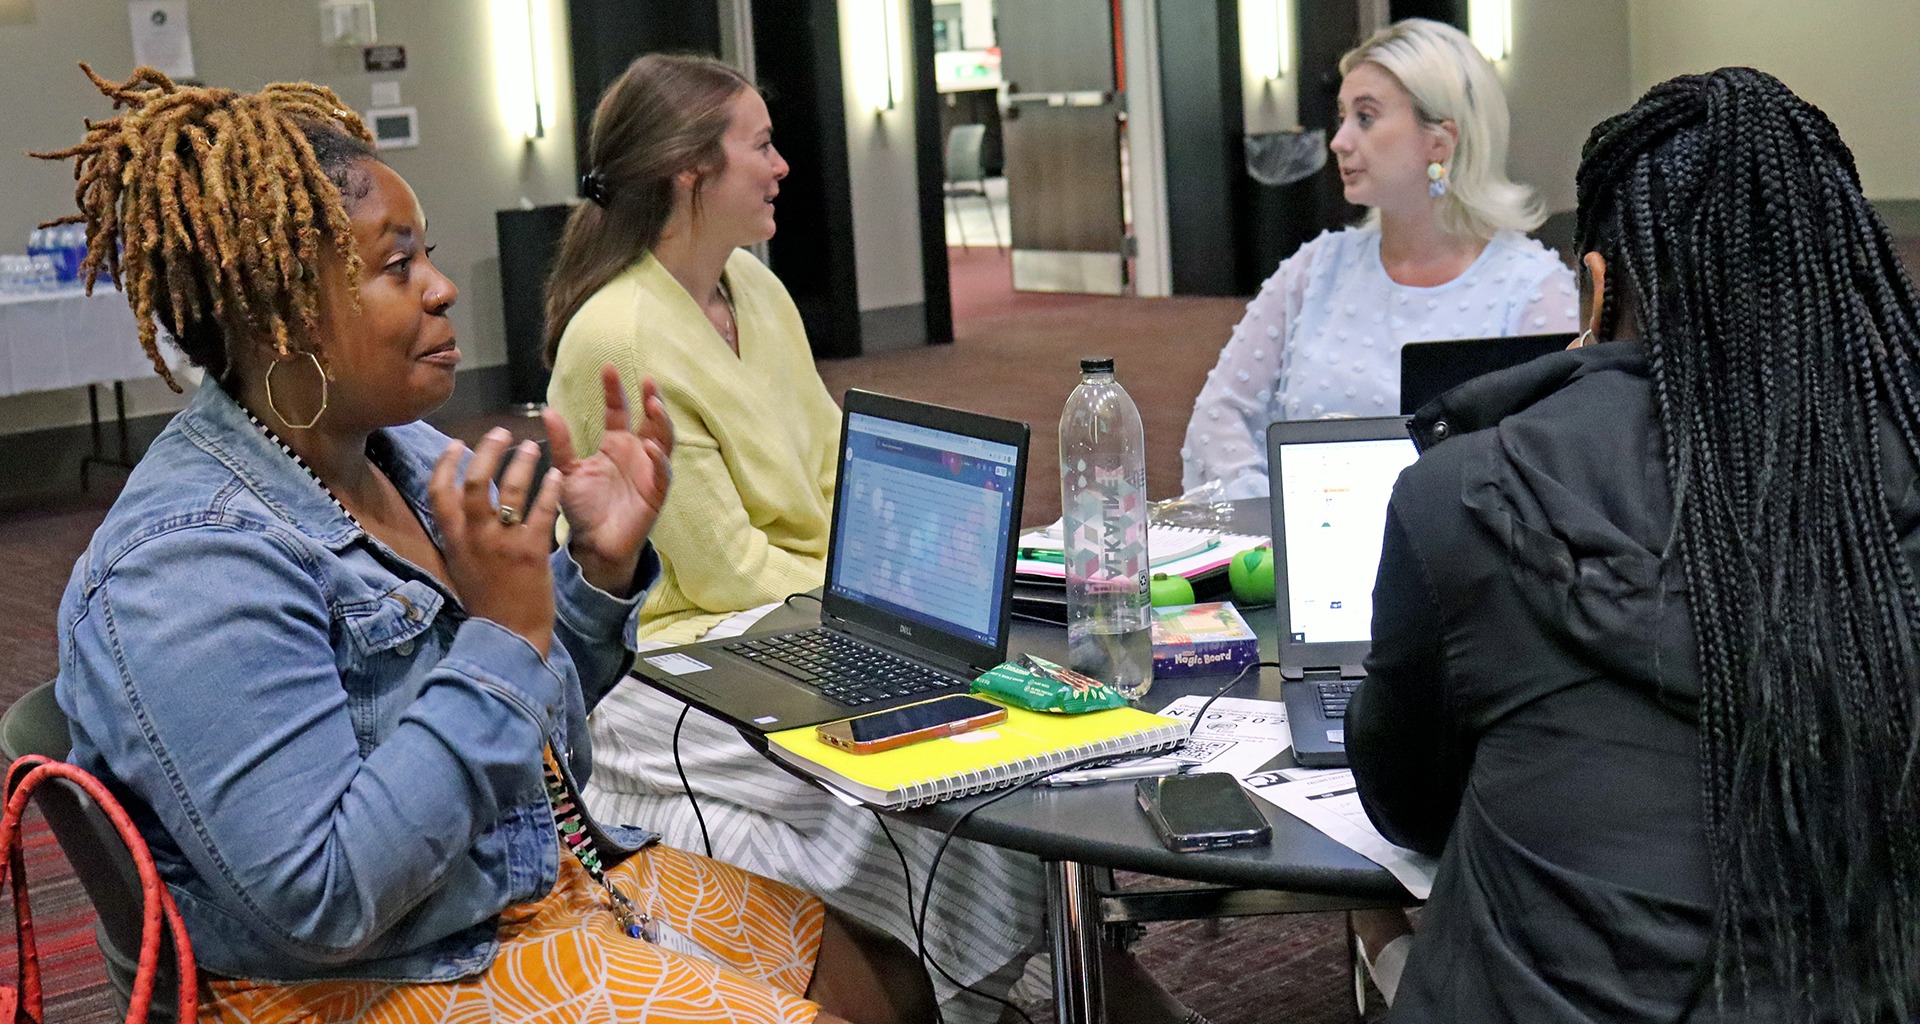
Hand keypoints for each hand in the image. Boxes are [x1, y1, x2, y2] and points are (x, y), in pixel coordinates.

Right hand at [429, 428, 560, 656]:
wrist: (508, 637)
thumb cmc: (486, 603)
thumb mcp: (460, 566)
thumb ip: (459, 535)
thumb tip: (457, 504)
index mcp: (453, 540)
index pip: (438, 492)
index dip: (446, 463)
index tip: (457, 444)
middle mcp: (474, 537)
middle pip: (473, 481)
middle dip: (487, 451)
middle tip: (502, 432)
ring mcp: (502, 544)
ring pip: (508, 490)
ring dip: (521, 462)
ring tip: (532, 446)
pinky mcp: (531, 552)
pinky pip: (542, 510)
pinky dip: (550, 489)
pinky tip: (557, 475)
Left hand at [542, 365, 673, 595]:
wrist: (592, 545)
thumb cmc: (583, 508)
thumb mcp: (566, 471)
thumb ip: (561, 443)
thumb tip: (548, 411)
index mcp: (616, 445)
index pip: (619, 410)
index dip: (615, 390)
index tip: (607, 367)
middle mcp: (636, 454)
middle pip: (650, 420)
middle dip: (651, 399)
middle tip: (647, 379)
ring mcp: (649, 472)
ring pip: (664, 441)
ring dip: (662, 422)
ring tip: (654, 404)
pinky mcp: (656, 494)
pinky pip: (663, 473)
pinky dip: (659, 460)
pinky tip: (650, 446)